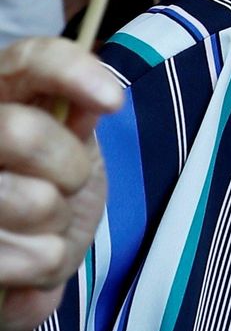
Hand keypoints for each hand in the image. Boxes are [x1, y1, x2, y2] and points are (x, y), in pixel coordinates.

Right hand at [0, 37, 120, 330]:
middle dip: (68, 166)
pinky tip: (25, 262)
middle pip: (22, 133)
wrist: (18, 271)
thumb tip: (97, 100)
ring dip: (55, 222)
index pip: (28, 60)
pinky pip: (33, 256)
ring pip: (32, 199)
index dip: (70, 71)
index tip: (113, 101)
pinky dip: (45, 263)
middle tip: (68, 183)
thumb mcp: (71, 147)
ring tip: (40, 224)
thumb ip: (76, 118)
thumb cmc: (45, 196)